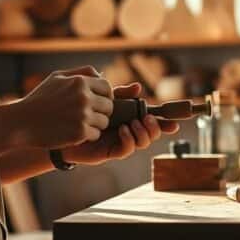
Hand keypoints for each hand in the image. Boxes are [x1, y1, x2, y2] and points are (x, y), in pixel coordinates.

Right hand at [6, 66, 113, 148]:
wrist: (21, 122)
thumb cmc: (39, 99)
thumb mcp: (57, 77)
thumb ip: (80, 73)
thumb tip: (102, 76)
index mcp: (79, 82)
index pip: (107, 88)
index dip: (104, 96)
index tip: (96, 103)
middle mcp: (83, 97)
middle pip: (109, 106)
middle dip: (101, 111)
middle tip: (87, 116)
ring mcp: (82, 116)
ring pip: (104, 122)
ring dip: (95, 125)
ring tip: (79, 124)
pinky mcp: (79, 133)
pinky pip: (96, 135)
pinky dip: (87, 136)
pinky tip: (74, 133)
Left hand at [62, 83, 178, 165]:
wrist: (64, 127)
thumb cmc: (84, 112)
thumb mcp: (105, 99)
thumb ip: (121, 94)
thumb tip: (138, 87)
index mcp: (130, 118)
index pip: (152, 120)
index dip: (165, 122)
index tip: (175, 122)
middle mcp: (129, 131)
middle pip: (153, 134)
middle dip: (156, 127)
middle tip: (148, 118)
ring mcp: (121, 142)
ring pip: (143, 143)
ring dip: (143, 132)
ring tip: (133, 123)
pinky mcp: (111, 151)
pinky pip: (127, 149)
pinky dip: (129, 139)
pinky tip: (123, 129)